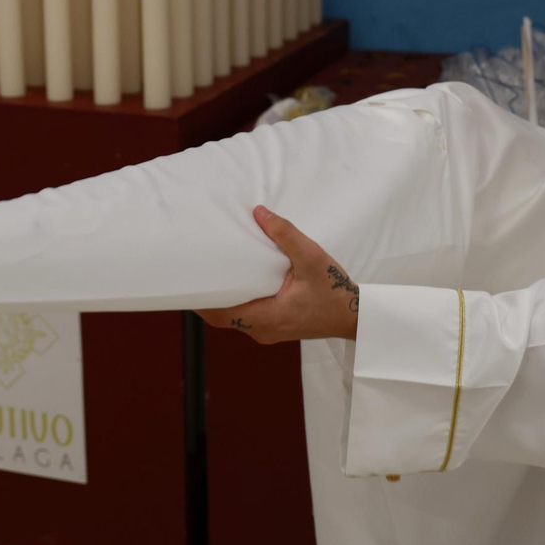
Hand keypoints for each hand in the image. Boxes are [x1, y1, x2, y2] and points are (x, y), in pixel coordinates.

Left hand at [197, 206, 359, 342]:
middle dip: (207, 299)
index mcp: (267, 317)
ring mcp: (270, 332)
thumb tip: (259, 213)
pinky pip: (248, 318)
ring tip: (212, 276)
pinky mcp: (277, 327)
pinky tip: (237, 284)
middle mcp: (263, 330)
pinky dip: (238, 302)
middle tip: (195, 274)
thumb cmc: (335, 291)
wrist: (356, 316)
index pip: (222, 315)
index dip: (202, 301)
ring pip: (235, 319)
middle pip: (224, 318)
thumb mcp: (312, 258)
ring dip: (223, 301)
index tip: (187, 283)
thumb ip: (285, 234)